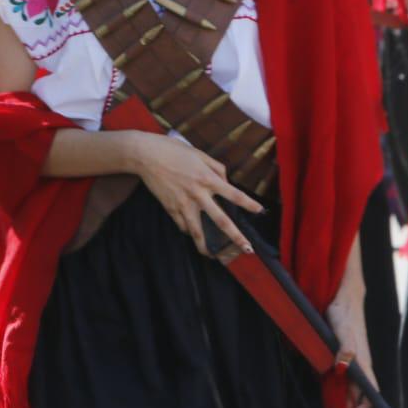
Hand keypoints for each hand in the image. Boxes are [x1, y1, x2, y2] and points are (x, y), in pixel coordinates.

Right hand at [128, 133, 263, 257]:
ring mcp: (184, 204)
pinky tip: (193, 235)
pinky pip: (183, 225)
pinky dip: (189, 231)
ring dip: (206, 246)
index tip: (260, 211)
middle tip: (247, 249)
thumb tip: (225, 181)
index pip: (234, 194)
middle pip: (221, 220)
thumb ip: (216, 168)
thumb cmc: (173, 150)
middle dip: (235, 236)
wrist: (146, 156)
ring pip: (198, 231)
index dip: (249, 204)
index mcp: (208, 178)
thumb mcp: (199, 154)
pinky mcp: (171, 208)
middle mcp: (198, 194)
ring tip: (213, 256)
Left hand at [327, 294, 375, 407]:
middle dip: (348, 407)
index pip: (370, 392)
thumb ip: (344, 349)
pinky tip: (324, 386)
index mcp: (363, 362)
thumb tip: (342, 369)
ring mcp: (351, 358)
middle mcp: (359, 363)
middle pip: (358, 392)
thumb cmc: (344, 312)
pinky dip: (335, 384)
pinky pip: (341, 374)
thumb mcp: (342, 330)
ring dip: (341, 397)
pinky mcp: (342, 352)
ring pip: (348, 384)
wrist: (343, 296)